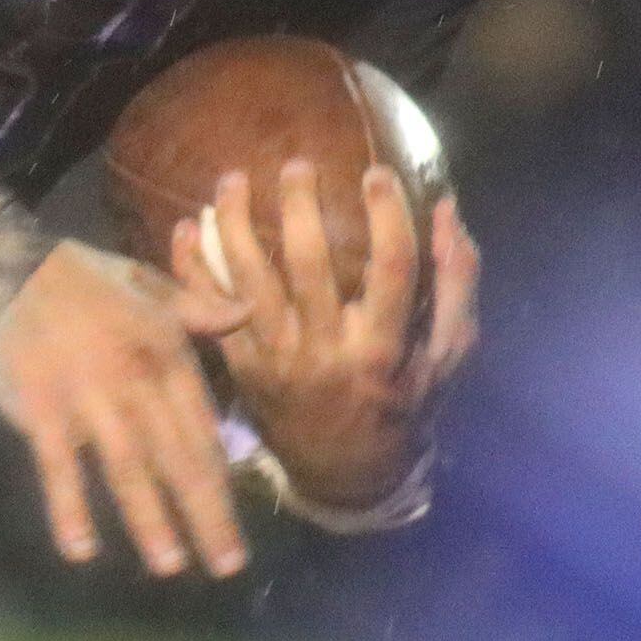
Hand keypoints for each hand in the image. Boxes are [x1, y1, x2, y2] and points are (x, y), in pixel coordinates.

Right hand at [0, 238, 252, 577]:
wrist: (5, 267)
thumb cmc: (82, 279)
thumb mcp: (146, 283)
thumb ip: (196, 308)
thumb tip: (246, 312)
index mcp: (165, 350)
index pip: (202, 426)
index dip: (221, 477)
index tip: (236, 520)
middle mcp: (135, 378)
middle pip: (177, 456)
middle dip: (205, 514)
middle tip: (226, 565)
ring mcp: (87, 397)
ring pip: (128, 467)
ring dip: (150, 519)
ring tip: (170, 565)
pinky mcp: (41, 409)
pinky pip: (58, 466)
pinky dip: (69, 508)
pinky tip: (81, 549)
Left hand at [172, 160, 478, 511]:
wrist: (345, 474)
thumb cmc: (402, 403)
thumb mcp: (445, 357)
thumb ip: (454, 284)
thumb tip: (448, 211)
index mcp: (383, 349)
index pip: (391, 271)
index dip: (387, 218)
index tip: (378, 173)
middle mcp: (327, 352)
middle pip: (308, 265)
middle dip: (299, 206)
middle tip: (297, 165)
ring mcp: (278, 360)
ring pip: (248, 280)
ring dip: (235, 224)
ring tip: (233, 179)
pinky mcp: (242, 368)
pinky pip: (209, 311)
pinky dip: (191, 267)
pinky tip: (186, 225)